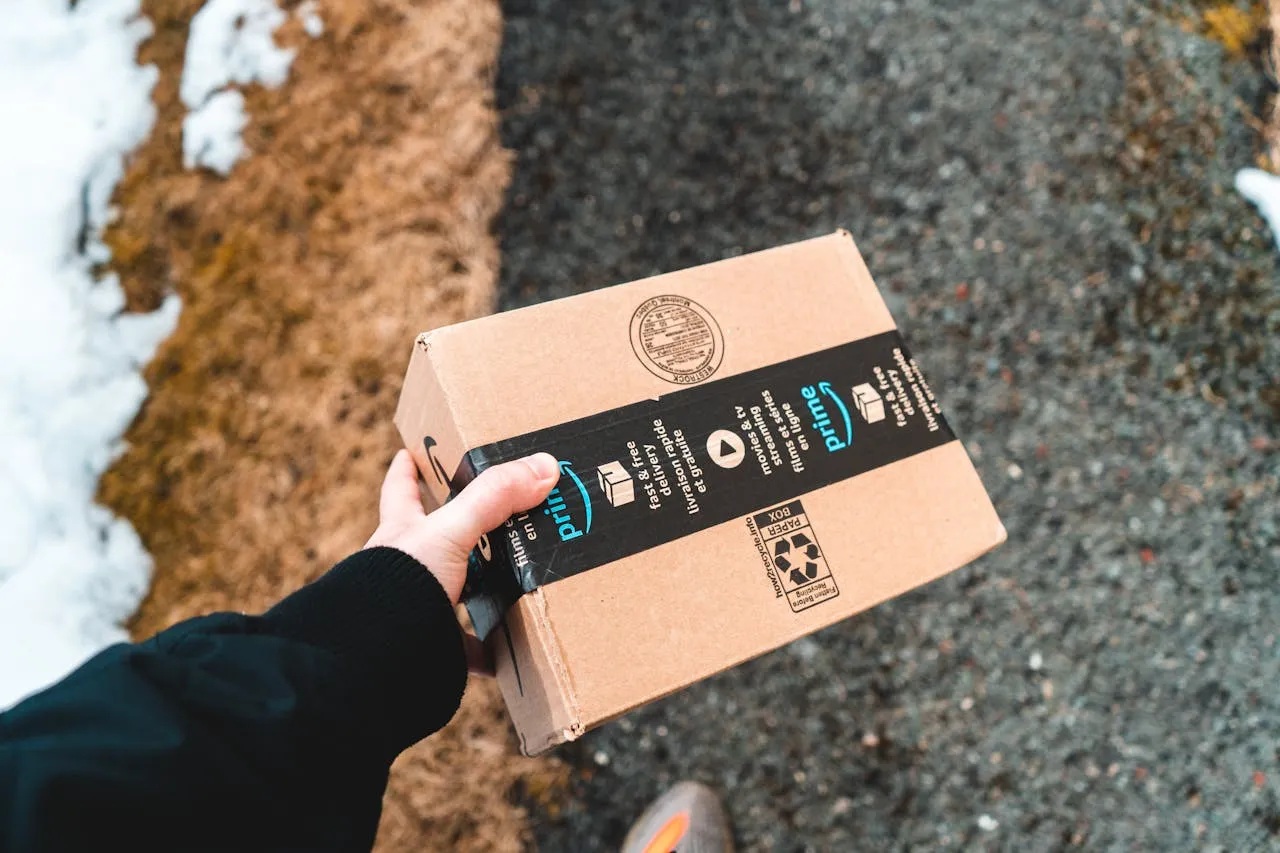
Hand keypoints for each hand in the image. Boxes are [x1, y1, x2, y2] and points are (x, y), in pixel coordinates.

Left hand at [365, 448, 559, 671]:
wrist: (378, 656)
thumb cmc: (400, 583)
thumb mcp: (451, 530)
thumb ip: (494, 497)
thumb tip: (544, 465)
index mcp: (403, 533)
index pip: (401, 490)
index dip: (407, 470)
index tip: (411, 453)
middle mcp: (407, 568)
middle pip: (434, 542)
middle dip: (462, 533)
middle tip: (498, 520)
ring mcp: (417, 607)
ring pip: (454, 593)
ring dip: (482, 592)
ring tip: (517, 585)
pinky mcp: (431, 645)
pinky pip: (466, 648)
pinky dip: (489, 652)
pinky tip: (511, 653)